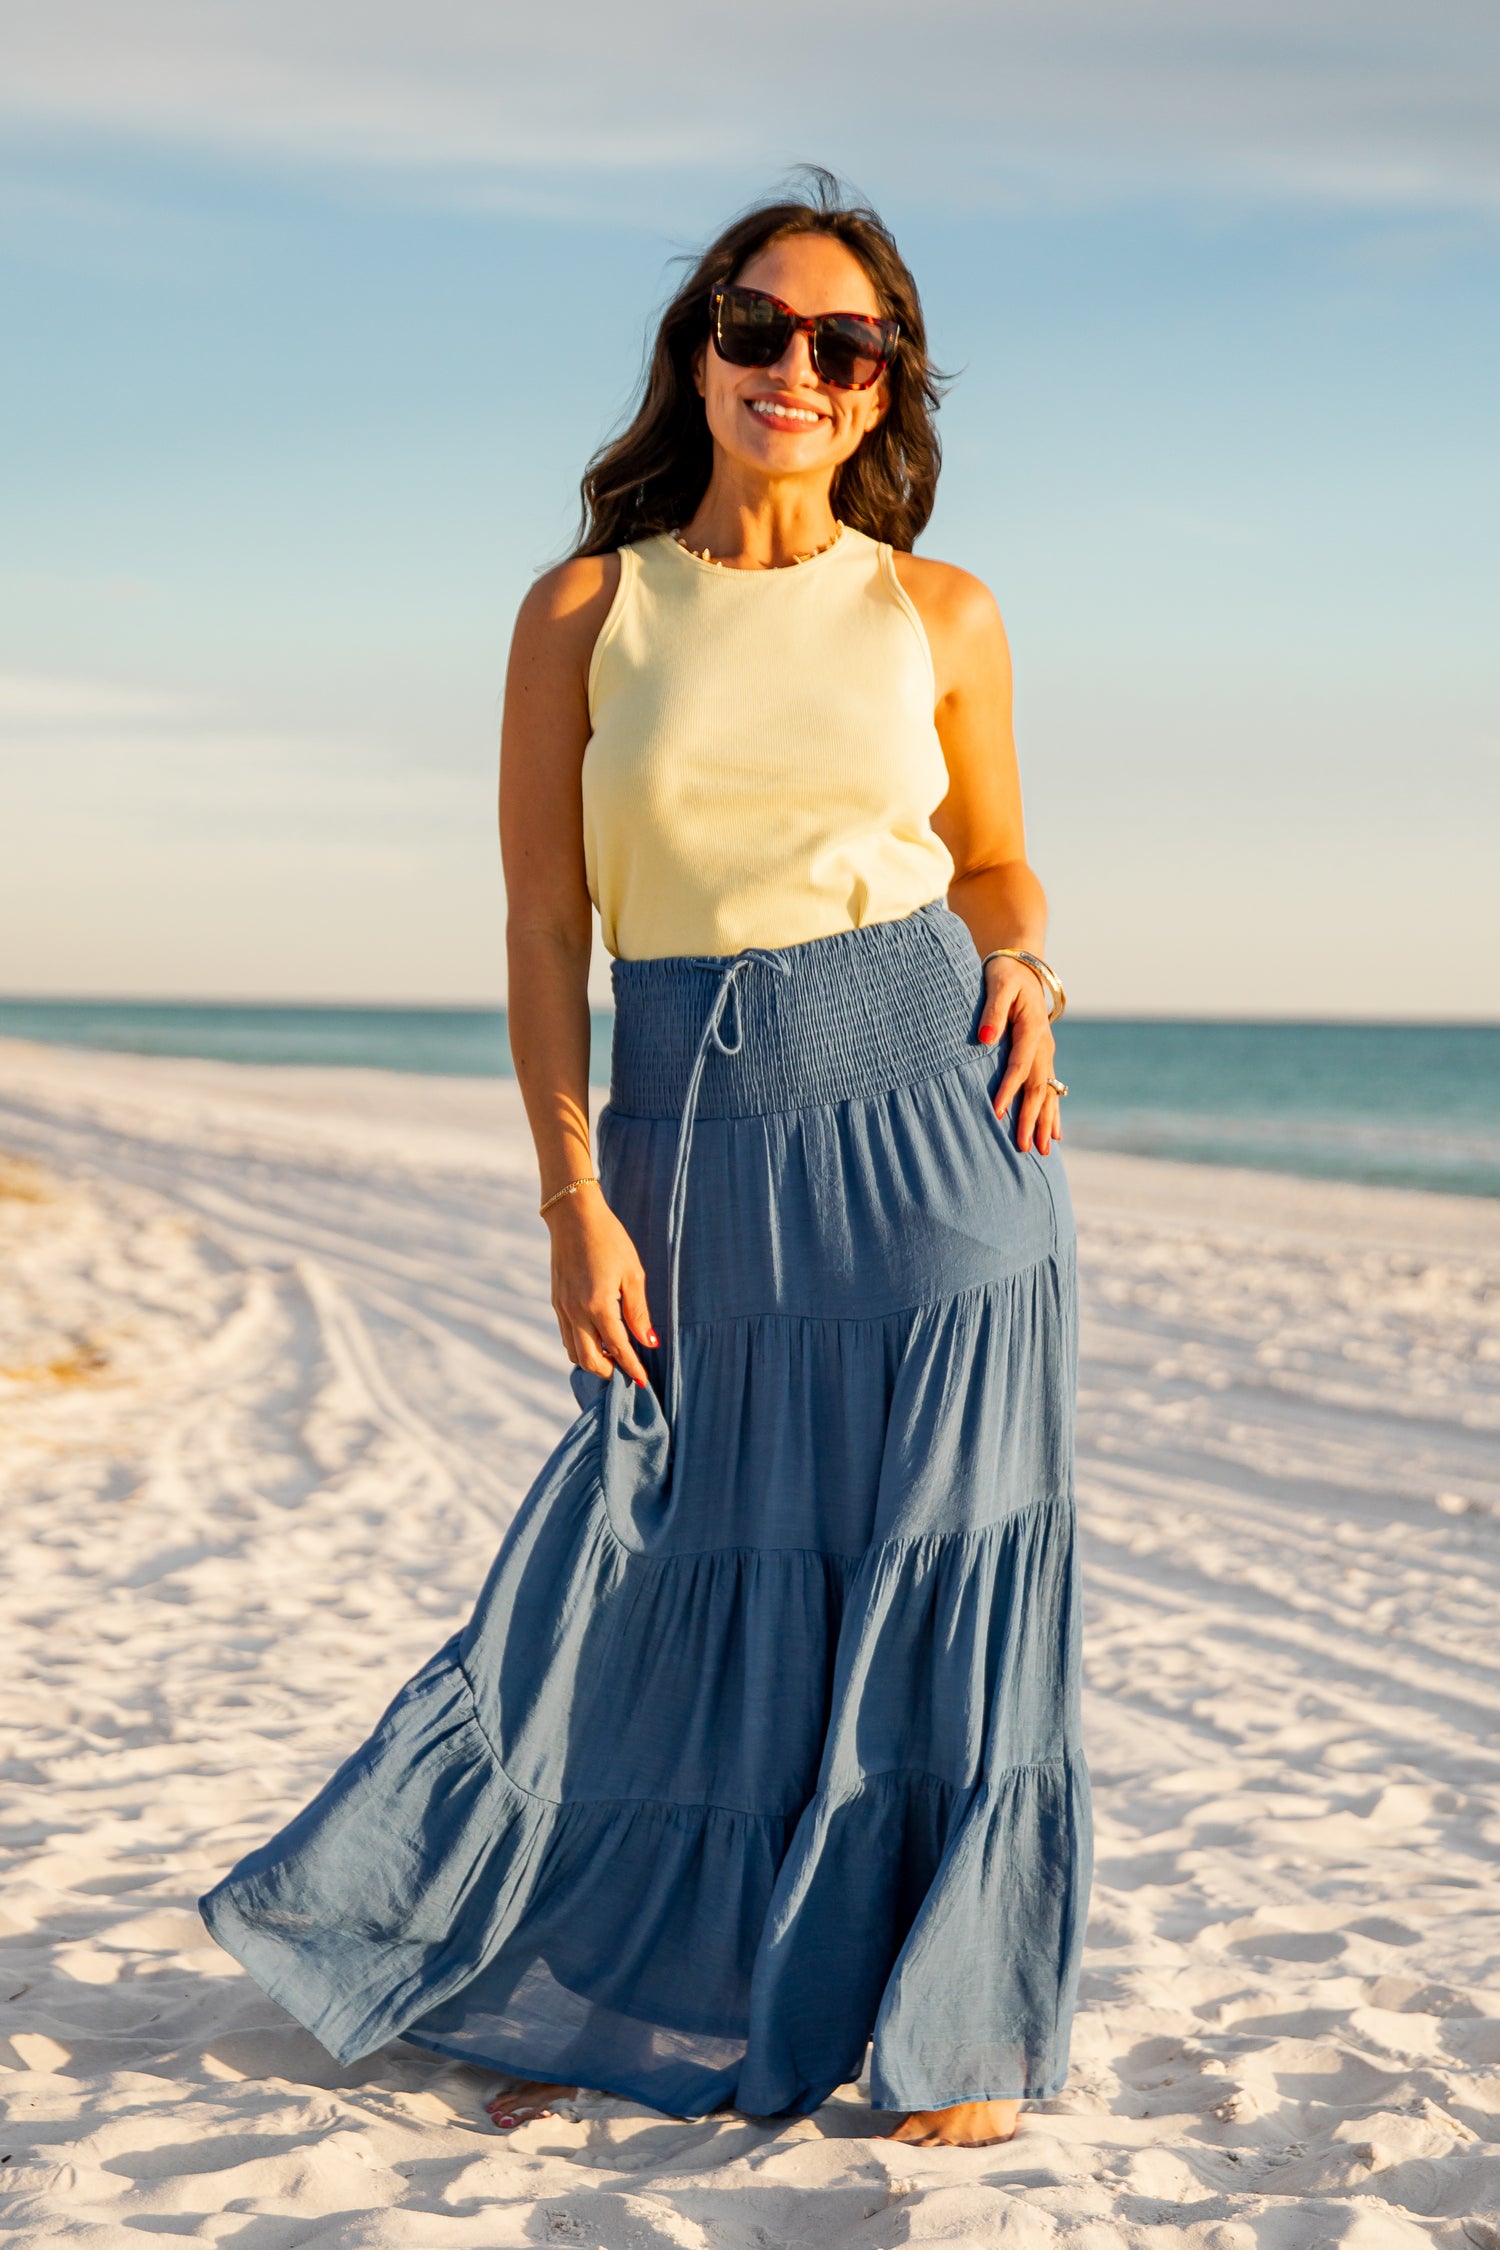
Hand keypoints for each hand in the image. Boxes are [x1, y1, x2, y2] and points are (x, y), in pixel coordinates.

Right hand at [544, 1185, 656, 1386]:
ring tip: (614, 1354)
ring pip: (573, 1351)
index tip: (643, 1382)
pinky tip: (598, 1337)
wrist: (574, 1217)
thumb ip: (638, 1311)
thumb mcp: (633, 1273)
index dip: (632, 1367)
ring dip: (593, 1360)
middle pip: (589, 1360)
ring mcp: (562, 1308)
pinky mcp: (556, 1302)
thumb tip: (649, 1342)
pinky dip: (581, 1345)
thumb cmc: (609, 1240)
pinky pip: (566, 1335)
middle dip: (609, 1371)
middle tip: (627, 1370)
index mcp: (597, 1304)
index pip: (617, 1347)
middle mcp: (575, 1311)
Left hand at [978, 957, 1061, 1155]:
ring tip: (1044, 1151)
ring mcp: (1047, 1054)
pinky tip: (1056, 1136)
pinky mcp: (1044, 1059)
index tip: (996, 1114)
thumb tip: (984, 1040)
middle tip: (1025, 1147)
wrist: (1024, 968)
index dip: (1008, 1090)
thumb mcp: (997, 985)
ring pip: (1049, 1094)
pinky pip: (1051, 1091)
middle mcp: (1044, 1046)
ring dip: (1047, 1123)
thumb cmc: (1005, 975)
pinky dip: (1053, 1114)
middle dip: (1032, 1119)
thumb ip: (991, 1011)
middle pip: (1039, 1088)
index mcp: (1032, 1029)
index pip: (1020, 1066)